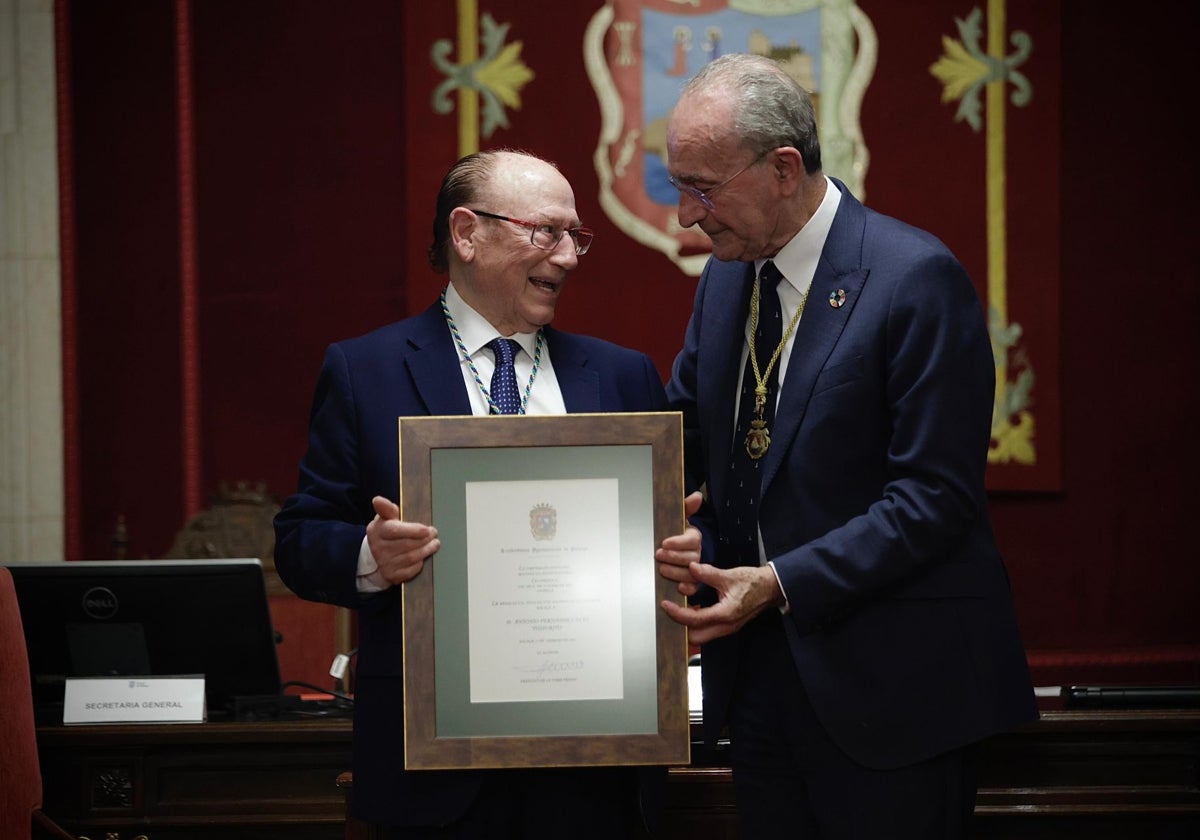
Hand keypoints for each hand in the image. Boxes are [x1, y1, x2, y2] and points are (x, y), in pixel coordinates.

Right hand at [366, 496, 439, 584]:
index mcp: (377, 531)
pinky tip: (424, 557)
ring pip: (411, 558)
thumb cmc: (386, 533)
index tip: (427, 529)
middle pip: (407, 545)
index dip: (414, 531)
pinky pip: (410, 570)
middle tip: (434, 534)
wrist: (375, 556)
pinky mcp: (391, 575)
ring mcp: (384, 563)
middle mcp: (378, 548)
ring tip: (434, 544)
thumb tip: (378, 500)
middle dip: (424, 540)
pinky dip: (420, 564)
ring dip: (426, 551)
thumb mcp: (385, 518)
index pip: (396, 531)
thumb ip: (386, 508)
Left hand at [656, 491, 703, 596]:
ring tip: (661, 568)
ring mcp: (695, 568)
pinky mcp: (692, 581)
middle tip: (658, 554)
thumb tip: (697, 496)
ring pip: (691, 573)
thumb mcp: (678, 518)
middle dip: (673, 557)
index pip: (692, 540)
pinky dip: (687, 588)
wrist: (673, 548)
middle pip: (691, 558)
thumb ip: (685, 507)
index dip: (678, 542)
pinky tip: (677, 586)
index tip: (664, 542)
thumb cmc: (675, 533)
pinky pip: (694, 587)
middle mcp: (697, 553)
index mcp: (694, 537)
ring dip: (675, 572)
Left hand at [660, 563, 784, 644]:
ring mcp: (728, 628)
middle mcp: (726, 626)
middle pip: (695, 637)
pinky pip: (709, 631)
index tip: (666, 604)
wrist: (771, 588)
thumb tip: (691, 568)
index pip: (694, 620)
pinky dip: (698, 624)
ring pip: (702, 636)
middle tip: (671, 610)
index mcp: (725, 614)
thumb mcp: (730, 575)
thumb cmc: (754, 583)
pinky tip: (693, 609)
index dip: (676, 613)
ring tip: (679, 610)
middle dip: (681, 626)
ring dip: (689, 626)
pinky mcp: (729, 626)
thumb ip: (708, 573)